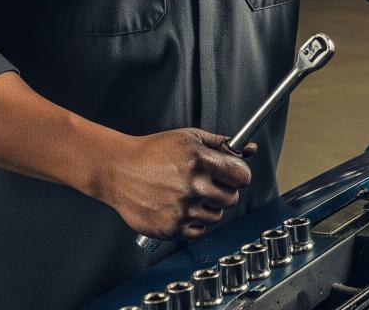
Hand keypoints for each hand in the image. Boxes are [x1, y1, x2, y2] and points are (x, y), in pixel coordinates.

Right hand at [101, 128, 256, 240]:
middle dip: (225, 190)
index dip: (239, 174)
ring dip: (209, 206)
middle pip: (232, 198)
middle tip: (209, 183)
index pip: (241, 176)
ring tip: (189, 193)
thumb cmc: (153, 152)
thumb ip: (220, 143)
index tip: (234, 174)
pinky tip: (181, 206)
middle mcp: (193, 186)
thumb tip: (249, 149)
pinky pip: (199, 231)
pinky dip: (194, 222)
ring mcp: (182, 210)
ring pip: (217, 216)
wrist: (120, 170)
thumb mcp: (189, 137)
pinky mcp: (172, 228)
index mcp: (199, 160)